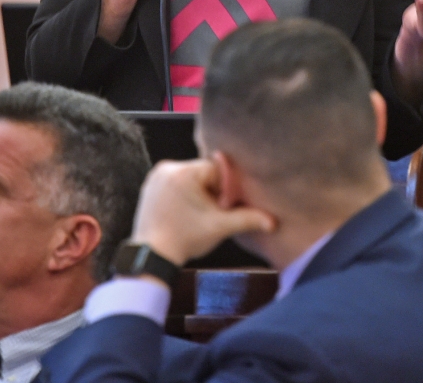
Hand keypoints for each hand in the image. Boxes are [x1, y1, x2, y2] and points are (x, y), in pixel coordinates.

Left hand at [130, 159, 272, 268]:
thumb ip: (247, 219)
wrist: (152, 255)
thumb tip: (273, 222)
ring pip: (189, 178)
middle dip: (211, 191)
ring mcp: (156, 176)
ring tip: (196, 215)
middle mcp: (167, 168)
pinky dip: (182, 194)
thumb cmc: (186, 239)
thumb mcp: (220, 227)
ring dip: (197, 193)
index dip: (224, 190)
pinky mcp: (149, 185)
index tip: (221, 209)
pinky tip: (183, 214)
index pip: (216, 170)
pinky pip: (174, 183)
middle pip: (202, 173)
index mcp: (184, 172)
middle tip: (210, 214)